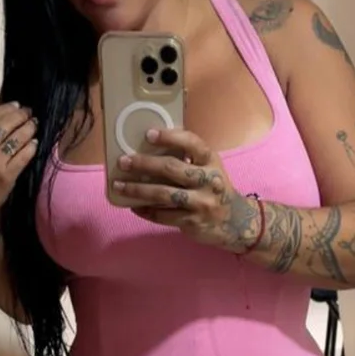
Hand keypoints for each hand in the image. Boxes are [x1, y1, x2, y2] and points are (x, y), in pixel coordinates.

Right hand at [0, 102, 37, 231]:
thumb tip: (3, 118)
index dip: (7, 108)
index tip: (17, 105)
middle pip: (8, 123)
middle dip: (22, 115)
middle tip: (30, 112)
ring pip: (18, 137)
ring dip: (29, 128)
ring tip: (34, 125)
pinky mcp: (8, 175)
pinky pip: (24, 156)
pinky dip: (31, 147)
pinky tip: (34, 143)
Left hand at [112, 128, 258, 251]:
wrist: (236, 221)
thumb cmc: (214, 188)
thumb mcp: (209, 169)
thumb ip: (188, 159)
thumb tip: (150, 149)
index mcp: (211, 161)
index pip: (192, 143)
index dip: (170, 137)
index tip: (148, 134)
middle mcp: (208, 180)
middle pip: (171, 168)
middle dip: (144, 164)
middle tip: (123, 161)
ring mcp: (200, 202)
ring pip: (163, 194)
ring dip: (138, 190)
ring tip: (119, 186)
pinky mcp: (192, 221)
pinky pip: (163, 215)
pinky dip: (146, 211)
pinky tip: (133, 206)